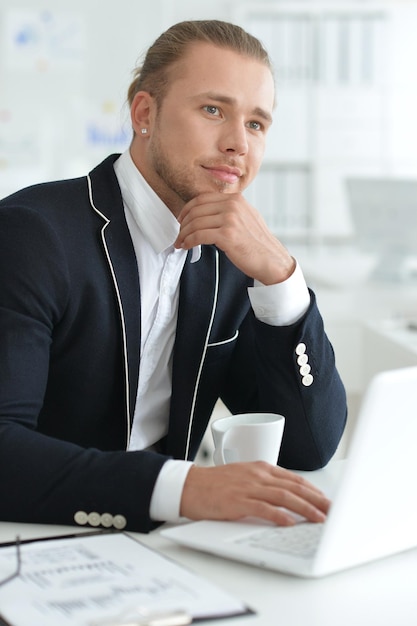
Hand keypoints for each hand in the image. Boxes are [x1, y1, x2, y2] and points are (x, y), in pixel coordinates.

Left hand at [175, 192, 294, 284]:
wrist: (272, 260)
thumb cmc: (257, 243)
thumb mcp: (246, 217)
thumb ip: (230, 210)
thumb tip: (206, 212)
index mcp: (236, 199)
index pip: (202, 198)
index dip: (187, 209)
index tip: (181, 219)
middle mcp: (233, 205)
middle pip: (196, 210)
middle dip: (183, 223)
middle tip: (179, 234)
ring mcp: (230, 219)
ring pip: (195, 223)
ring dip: (183, 234)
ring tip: (180, 242)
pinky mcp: (227, 235)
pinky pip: (199, 235)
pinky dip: (189, 241)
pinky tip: (186, 246)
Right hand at [180, 462, 329, 525]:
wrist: (189, 485)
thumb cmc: (215, 485)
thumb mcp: (244, 477)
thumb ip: (264, 485)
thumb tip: (286, 500)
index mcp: (260, 469)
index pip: (294, 479)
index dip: (313, 491)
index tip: (327, 501)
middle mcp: (257, 475)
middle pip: (294, 487)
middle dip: (317, 500)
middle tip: (333, 511)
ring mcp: (248, 487)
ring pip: (284, 497)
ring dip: (305, 508)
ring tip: (320, 519)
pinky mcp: (237, 501)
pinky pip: (263, 508)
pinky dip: (279, 515)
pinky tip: (290, 523)